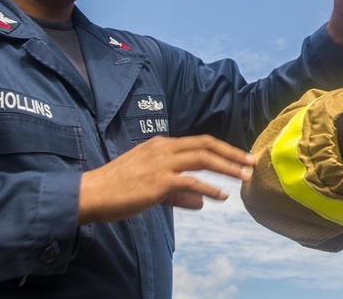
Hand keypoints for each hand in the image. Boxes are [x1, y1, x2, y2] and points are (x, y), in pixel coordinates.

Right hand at [77, 135, 255, 223]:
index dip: (222, 149)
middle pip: (206, 145)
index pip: (199, 142)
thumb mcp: (151, 186)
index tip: (239, 156)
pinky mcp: (159, 181)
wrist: (92, 193)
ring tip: (244, 175)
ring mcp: (162, 163)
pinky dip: (209, 188)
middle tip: (251, 161)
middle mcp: (164, 148)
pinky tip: (221, 196)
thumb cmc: (117, 190)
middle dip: (232, 153)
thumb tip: (203, 200)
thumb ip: (179, 193)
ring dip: (227, 167)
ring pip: (203, 159)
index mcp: (161, 145)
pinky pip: (191, 182)